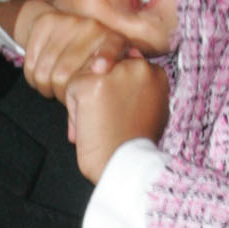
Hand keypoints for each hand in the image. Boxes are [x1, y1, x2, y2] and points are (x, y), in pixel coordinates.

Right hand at [10, 0, 141, 98]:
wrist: (64, 28)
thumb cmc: (88, 63)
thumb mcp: (102, 77)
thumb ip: (100, 94)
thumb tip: (81, 133)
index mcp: (113, 41)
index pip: (109, 50)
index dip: (105, 58)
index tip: (100, 70)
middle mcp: (92, 27)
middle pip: (64, 75)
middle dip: (60, 94)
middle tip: (65, 95)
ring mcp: (68, 22)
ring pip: (44, 73)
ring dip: (45, 87)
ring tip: (54, 85)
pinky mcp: (45, 21)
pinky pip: (31, 64)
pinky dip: (32, 76)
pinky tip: (43, 72)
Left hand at [64, 58, 170, 183]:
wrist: (126, 167)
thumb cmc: (136, 147)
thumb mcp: (149, 111)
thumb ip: (137, 86)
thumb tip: (112, 60)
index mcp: (156, 72)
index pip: (126, 63)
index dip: (117, 88)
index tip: (122, 112)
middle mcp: (138, 66)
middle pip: (106, 64)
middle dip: (101, 90)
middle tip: (111, 121)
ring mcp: (115, 72)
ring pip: (87, 74)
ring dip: (87, 100)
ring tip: (101, 124)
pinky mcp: (92, 83)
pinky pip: (72, 87)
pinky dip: (74, 111)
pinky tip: (89, 127)